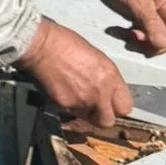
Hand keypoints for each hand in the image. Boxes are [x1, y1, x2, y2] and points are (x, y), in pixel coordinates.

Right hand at [16, 18, 132, 129]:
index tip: (110, 105)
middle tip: (94, 108)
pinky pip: (70, 113)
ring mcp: (82, 100)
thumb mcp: (95, 57)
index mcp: (110, 76)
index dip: (116, 107)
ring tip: (74, 96)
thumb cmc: (63, 43)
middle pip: (108, 121)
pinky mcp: (65, 105)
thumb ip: (104, 77)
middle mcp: (100, 92)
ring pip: (88, 119)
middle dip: (101, 116)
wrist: (40, 45)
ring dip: (83, 111)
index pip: (125, 107)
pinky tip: (61, 92)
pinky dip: (67, 106)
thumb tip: (105, 89)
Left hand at [92, 0, 165, 54]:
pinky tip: (117, 31)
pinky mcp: (139, 18)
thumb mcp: (138, 3)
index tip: (145, 46)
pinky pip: (139, 34)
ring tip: (123, 35)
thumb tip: (163, 44)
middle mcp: (164, 12)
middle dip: (149, 44)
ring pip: (151, 39)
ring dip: (137, 42)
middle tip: (130, 41)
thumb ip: (152, 24)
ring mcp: (151, 16)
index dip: (164, 45)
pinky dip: (129, 37)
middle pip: (165, 39)